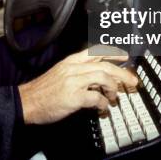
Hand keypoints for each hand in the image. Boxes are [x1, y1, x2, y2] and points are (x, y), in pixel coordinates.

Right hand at [17, 46, 137, 124]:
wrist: (27, 101)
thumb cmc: (43, 91)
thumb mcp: (60, 73)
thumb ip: (78, 72)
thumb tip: (96, 78)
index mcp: (71, 62)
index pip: (96, 52)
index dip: (113, 52)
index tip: (124, 56)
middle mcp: (73, 68)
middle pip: (104, 65)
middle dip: (122, 73)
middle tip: (132, 81)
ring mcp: (74, 81)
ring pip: (103, 77)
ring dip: (113, 88)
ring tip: (115, 97)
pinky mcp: (73, 96)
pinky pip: (96, 97)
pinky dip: (103, 103)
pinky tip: (103, 108)